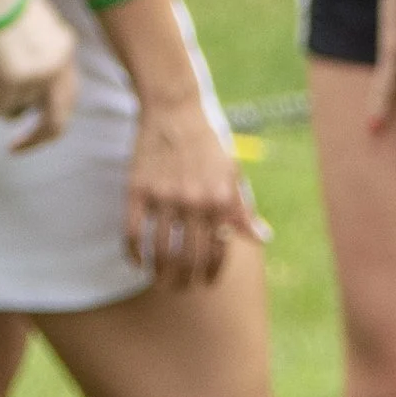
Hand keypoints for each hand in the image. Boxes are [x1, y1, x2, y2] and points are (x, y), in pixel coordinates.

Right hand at [0, 0, 78, 150]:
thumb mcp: (24, 32)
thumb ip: (24, 60)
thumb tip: (1, 90)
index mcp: (64, 49)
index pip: (66, 95)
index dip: (47, 113)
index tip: (28, 126)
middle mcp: (58, 66)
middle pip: (56, 120)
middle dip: (35, 138)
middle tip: (13, 148)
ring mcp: (38, 75)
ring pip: (13, 110)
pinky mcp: (14, 80)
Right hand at [124, 93, 264, 288]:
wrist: (174, 108)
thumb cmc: (208, 142)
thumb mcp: (233, 173)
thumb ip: (243, 209)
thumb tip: (262, 238)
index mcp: (220, 200)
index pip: (216, 252)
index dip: (210, 274)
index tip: (204, 283)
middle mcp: (194, 201)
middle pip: (187, 259)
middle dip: (184, 282)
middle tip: (180, 287)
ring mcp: (164, 196)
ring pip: (160, 252)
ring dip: (160, 274)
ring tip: (160, 280)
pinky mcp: (138, 190)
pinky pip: (133, 233)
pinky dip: (135, 254)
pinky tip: (138, 261)